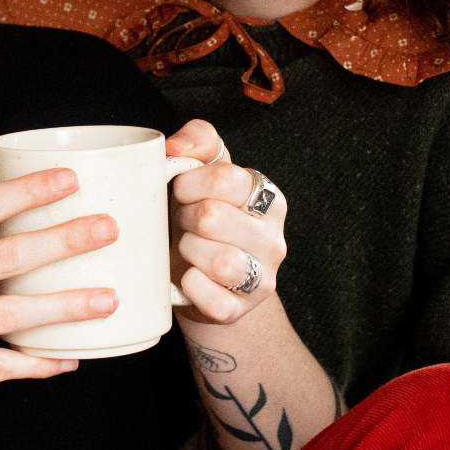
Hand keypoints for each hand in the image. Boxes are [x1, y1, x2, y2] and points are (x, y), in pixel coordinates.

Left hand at [162, 121, 288, 325]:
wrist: (199, 275)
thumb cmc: (199, 216)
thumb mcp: (203, 171)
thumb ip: (198, 140)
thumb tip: (176, 146)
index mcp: (267, 197)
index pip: (225, 178)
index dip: (190, 183)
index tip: (181, 191)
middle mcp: (273, 237)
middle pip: (213, 218)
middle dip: (185, 218)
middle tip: (183, 222)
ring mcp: (261, 277)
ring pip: (220, 260)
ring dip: (189, 251)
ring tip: (186, 248)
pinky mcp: (240, 309)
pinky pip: (213, 299)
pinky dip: (191, 287)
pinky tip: (188, 277)